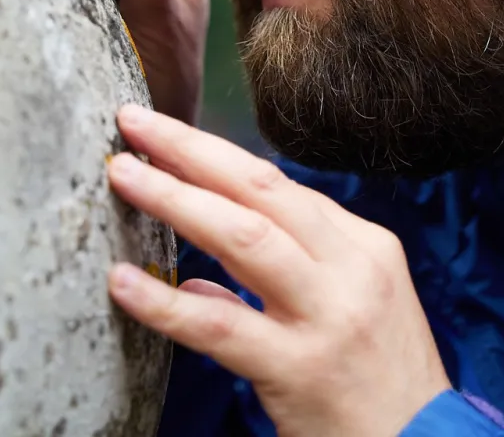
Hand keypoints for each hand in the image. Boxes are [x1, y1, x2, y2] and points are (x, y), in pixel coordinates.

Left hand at [105, 105, 451, 436]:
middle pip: (258, 189)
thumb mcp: (347, 309)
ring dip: (174, 199)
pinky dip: (165, 303)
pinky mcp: (301, 370)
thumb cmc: (380, 380)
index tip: (160, 134)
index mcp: (363, 245)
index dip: (211, 155)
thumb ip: (281, 280)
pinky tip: (123, 283)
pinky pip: (220, 327)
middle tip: (133, 122)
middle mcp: (351, 269)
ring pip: (241, 238)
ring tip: (123, 176)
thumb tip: (194, 279)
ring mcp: (327, 317)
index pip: (277, 184)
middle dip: (190, 150)